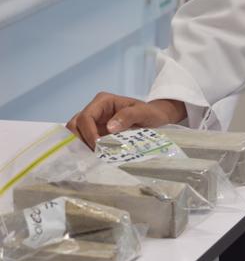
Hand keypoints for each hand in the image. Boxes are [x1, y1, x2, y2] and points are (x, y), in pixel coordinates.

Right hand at [67, 92, 186, 148]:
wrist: (154, 118)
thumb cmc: (149, 113)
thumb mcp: (144, 112)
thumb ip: (129, 116)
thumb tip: (109, 127)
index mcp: (103, 101)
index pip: (85, 117)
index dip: (88, 133)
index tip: (98, 147)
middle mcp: (94, 111)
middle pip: (74, 125)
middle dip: (80, 140)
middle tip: (93, 154)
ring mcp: (93, 123)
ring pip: (76, 134)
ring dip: (81, 147)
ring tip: (94, 158)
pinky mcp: (95, 135)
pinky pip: (83, 142)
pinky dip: (85, 151)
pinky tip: (94, 159)